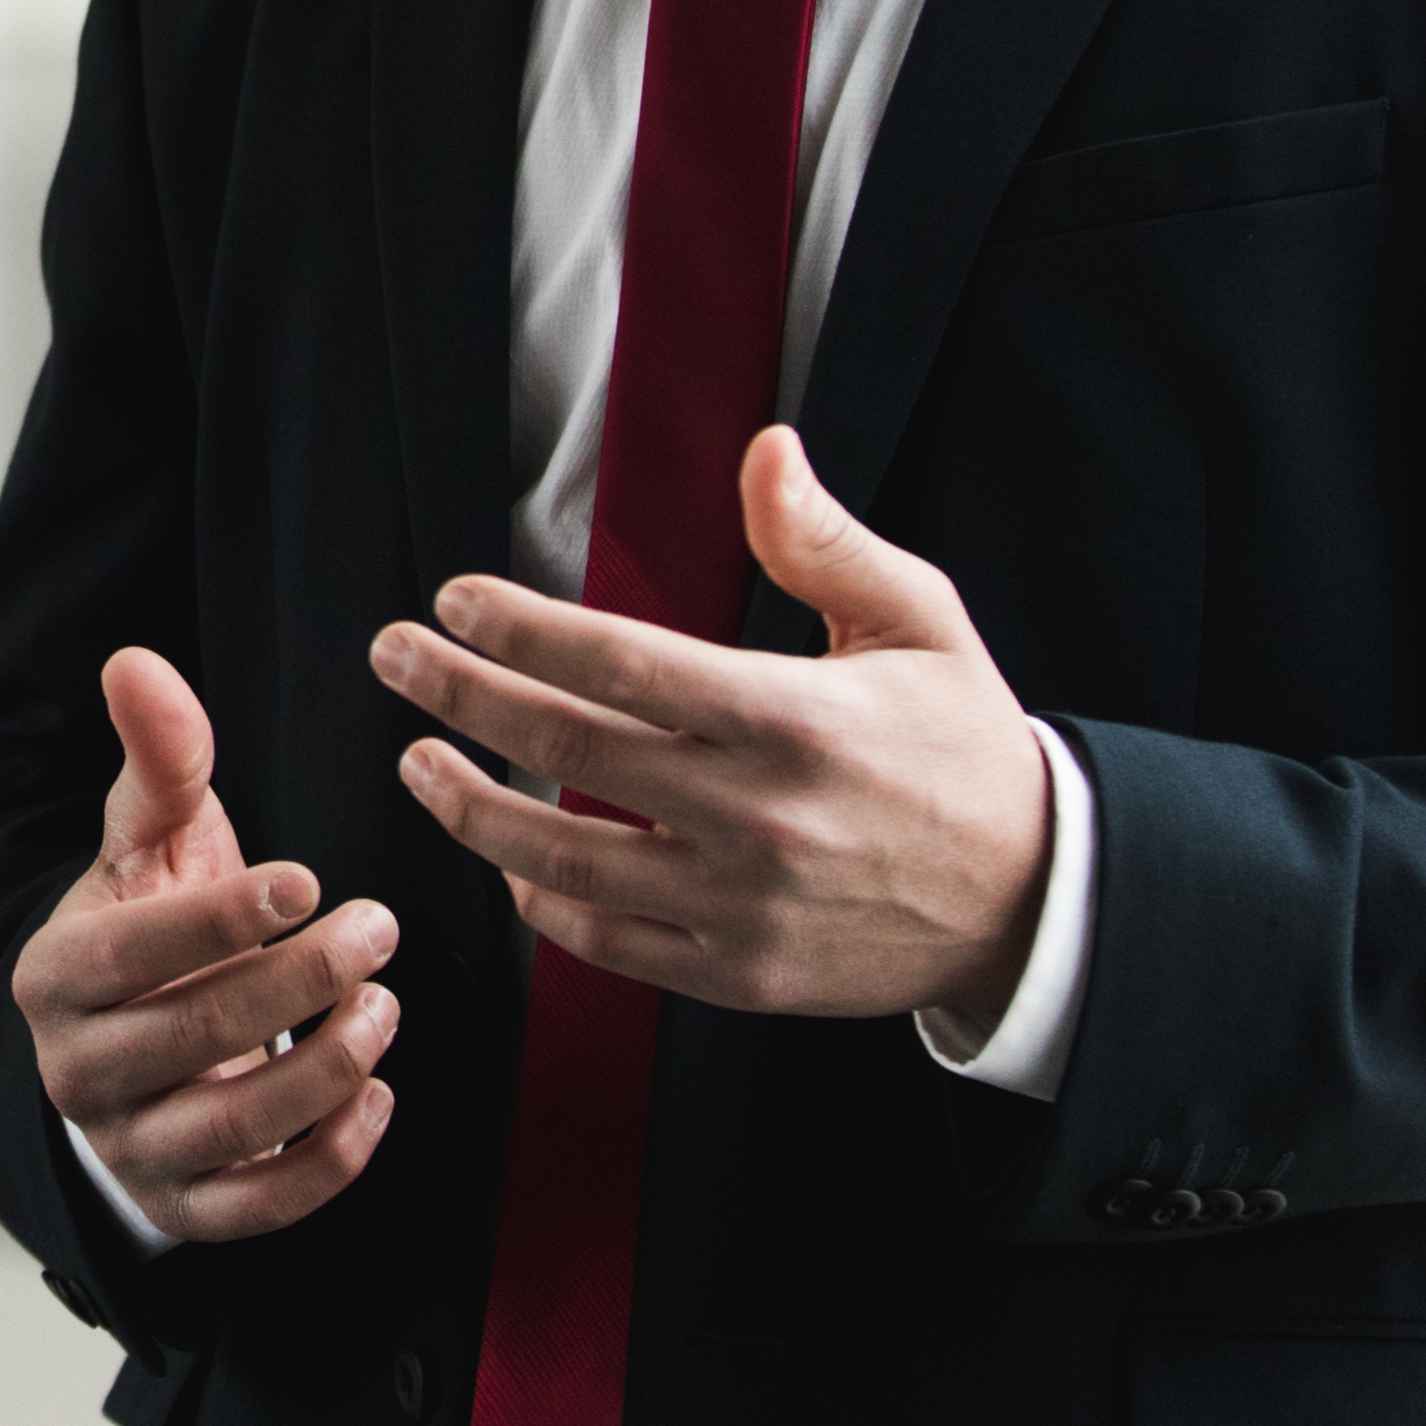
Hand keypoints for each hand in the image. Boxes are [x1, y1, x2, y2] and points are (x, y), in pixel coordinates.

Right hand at [12, 647, 399, 1241]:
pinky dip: (328, 1163)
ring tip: (386, 1003)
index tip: (311, 880)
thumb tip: (134, 659)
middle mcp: (77, 1075)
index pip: (135, 955)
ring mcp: (130, 1151)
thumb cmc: (153, 915)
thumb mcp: (151, 835)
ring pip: (232, 1129)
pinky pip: (259, 1208)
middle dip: (299, 982)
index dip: (224, 919)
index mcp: (55, 975)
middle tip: (380, 925)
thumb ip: (158, 755)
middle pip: (192, 1039)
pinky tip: (380, 1096)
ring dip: (327, 1069)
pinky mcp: (184, 1208)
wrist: (134, 1033)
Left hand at [370, 426, 1048, 1023]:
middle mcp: (756, 815)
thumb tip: (765, 449)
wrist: (1032, 901)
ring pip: (562, 859)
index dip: (520, 628)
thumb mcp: (918, 617)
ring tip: (417, 762)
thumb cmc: (964, 741)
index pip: (619, 663)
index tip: (454, 598)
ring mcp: (741, 907)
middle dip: (459, 695)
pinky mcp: (737, 975)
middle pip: (565, 752)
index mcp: (793, 715)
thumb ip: (823, 538)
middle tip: (393, 657)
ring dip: (471, 807)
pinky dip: (542, 902)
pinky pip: (607, 943)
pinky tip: (509, 861)